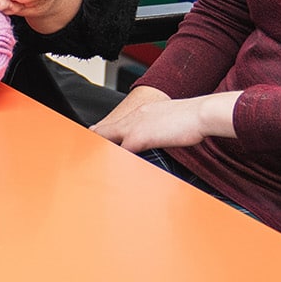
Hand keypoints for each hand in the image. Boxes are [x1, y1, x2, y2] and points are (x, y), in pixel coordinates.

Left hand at [91, 86, 239, 152]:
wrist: (201, 113)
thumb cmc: (191, 120)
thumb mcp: (169, 120)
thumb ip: (157, 128)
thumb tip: (156, 138)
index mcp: (141, 112)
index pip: (116, 123)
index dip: (102, 132)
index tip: (93, 137)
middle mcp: (134, 117)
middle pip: (105, 130)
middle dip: (92, 140)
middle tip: (80, 149)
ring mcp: (134, 127)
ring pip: (108, 139)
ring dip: (99, 151)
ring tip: (85, 162)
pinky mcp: (139, 137)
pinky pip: (119, 151)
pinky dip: (112, 159)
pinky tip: (105, 169)